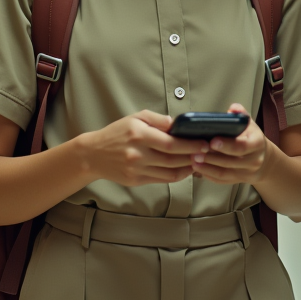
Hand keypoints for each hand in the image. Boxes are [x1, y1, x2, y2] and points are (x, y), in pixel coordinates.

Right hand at [83, 110, 205, 185]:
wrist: (93, 154)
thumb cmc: (116, 133)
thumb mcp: (135, 118)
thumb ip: (158, 120)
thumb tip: (177, 124)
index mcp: (138, 135)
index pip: (170, 143)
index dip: (190, 145)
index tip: (204, 144)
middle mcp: (137, 154)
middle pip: (173, 159)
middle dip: (192, 157)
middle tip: (206, 153)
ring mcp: (136, 170)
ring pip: (170, 173)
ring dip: (187, 168)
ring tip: (198, 161)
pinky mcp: (136, 181)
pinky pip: (162, 180)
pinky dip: (176, 176)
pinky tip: (184, 169)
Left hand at [192, 103, 270, 184]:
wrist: (263, 159)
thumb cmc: (251, 138)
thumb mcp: (249, 124)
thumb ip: (240, 115)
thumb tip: (233, 108)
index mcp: (256, 144)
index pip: (241, 146)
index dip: (226, 145)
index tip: (212, 141)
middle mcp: (253, 161)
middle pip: (230, 161)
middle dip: (211, 157)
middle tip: (194, 152)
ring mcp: (246, 173)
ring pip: (224, 173)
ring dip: (207, 168)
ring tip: (193, 160)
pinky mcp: (238, 180)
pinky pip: (222, 180)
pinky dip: (209, 175)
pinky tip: (198, 168)